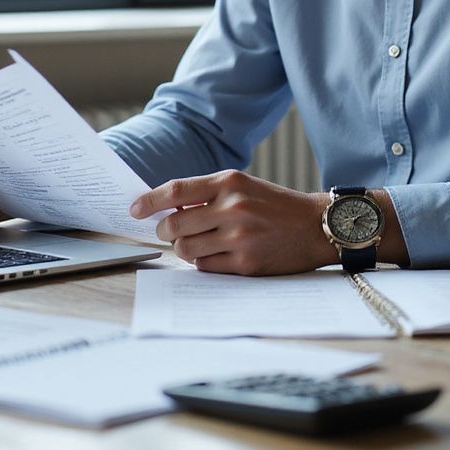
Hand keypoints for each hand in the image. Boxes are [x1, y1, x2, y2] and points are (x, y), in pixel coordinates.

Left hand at [129, 170, 337, 275]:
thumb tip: (166, 210)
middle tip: (168, 232)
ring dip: (184, 248)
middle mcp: (232, 207)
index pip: (177, 190)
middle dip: (165, 231)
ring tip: (197, 242)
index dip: (149, 201)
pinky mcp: (246, 263)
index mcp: (229, 182)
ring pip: (186, 248)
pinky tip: (216, 254)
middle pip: (175, 224)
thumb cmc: (274, 205)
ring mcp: (239, 237)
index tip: (134, 209)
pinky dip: (203, 262)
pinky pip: (205, 266)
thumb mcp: (243, 186)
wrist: (315, 225)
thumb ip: (207, 194)